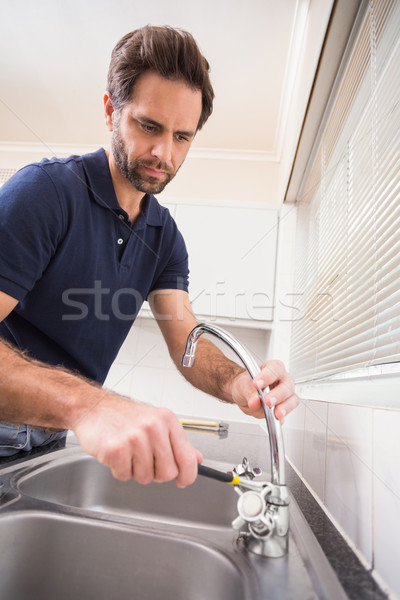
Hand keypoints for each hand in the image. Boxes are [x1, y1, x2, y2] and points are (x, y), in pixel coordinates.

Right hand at [72, 394, 202, 486]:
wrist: (93, 407)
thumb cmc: (124, 416)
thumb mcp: (157, 421)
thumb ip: (178, 442)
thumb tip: (196, 458)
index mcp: (167, 420)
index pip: (187, 457)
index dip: (188, 475)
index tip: (184, 481)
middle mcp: (154, 427)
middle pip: (168, 473)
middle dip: (156, 473)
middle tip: (144, 459)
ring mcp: (135, 438)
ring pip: (145, 477)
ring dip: (135, 470)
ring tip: (128, 452)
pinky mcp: (116, 449)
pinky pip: (124, 476)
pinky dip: (119, 469)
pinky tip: (117, 454)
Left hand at [231, 360, 298, 423]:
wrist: (243, 394)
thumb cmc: (246, 384)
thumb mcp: (242, 385)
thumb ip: (248, 393)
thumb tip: (255, 401)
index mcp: (272, 368)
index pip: (275, 368)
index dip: (267, 376)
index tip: (256, 384)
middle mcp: (282, 379)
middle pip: (287, 385)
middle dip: (278, 394)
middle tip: (267, 401)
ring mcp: (286, 393)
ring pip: (293, 399)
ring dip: (285, 406)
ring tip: (276, 413)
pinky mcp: (285, 406)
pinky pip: (289, 411)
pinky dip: (283, 416)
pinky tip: (276, 419)